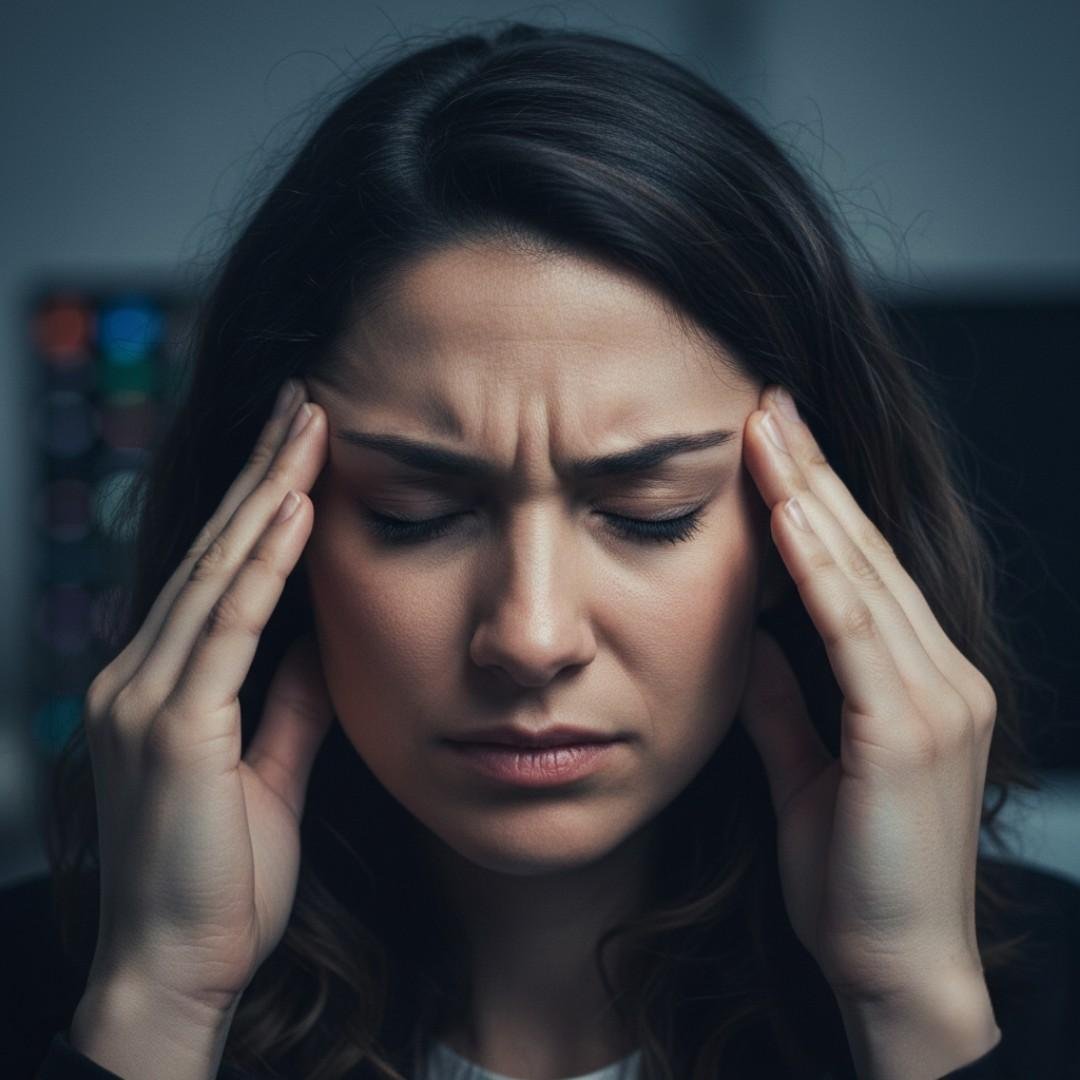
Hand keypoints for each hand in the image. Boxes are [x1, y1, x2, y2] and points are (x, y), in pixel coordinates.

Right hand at [79, 378, 334, 1016]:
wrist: (178, 972)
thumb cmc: (223, 883)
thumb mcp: (271, 775)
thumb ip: (290, 705)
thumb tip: (320, 640)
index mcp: (165, 688)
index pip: (221, 574)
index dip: (258, 506)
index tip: (299, 447)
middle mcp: (140, 678)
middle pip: (214, 554)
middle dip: (261, 474)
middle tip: (303, 402)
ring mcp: (145, 699)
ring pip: (217, 574)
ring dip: (265, 495)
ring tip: (306, 426)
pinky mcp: (168, 728)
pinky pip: (226, 628)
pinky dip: (262, 566)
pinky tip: (293, 509)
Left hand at [735, 384, 997, 1005]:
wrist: (894, 972)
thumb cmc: (853, 880)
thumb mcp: (805, 773)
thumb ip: (780, 705)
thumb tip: (746, 641)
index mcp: (916, 685)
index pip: (858, 572)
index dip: (817, 504)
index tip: (774, 445)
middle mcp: (941, 678)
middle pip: (865, 555)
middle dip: (813, 476)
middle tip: (769, 406)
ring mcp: (934, 701)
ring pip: (864, 578)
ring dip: (812, 501)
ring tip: (769, 434)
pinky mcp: (908, 732)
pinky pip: (856, 634)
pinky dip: (821, 572)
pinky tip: (790, 520)